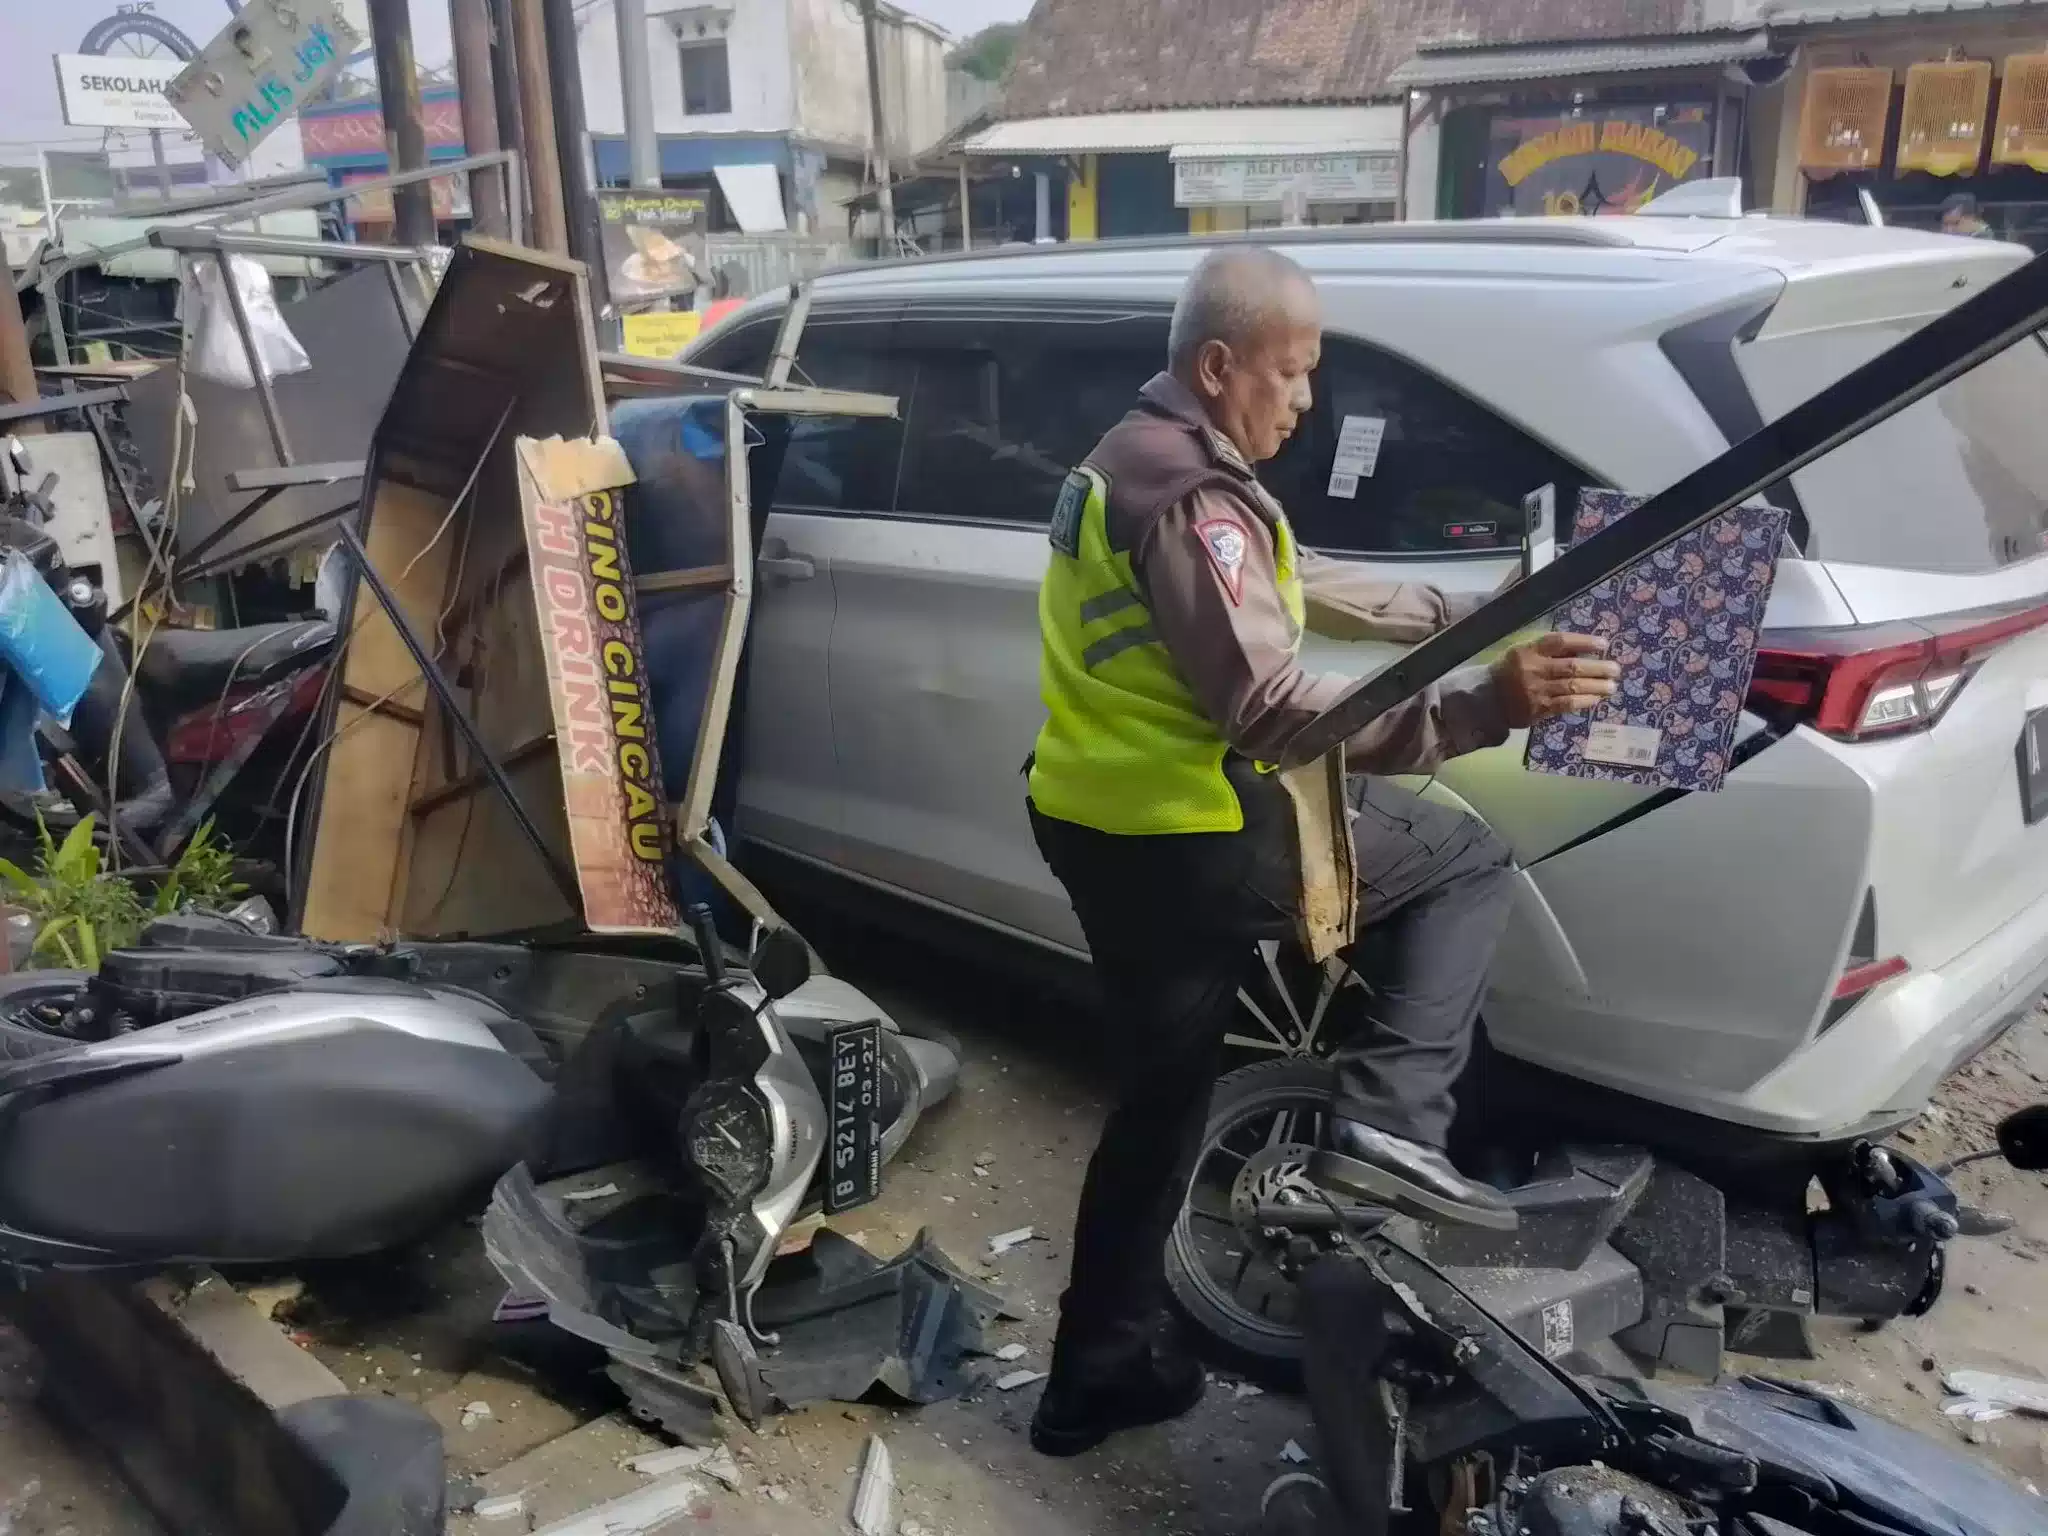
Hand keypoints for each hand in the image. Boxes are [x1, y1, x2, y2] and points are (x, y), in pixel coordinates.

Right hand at [1493, 633, 1620, 727]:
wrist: (1486, 699)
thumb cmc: (1509, 671)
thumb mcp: (1522, 652)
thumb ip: (1548, 651)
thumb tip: (1583, 649)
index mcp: (1528, 650)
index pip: (1560, 642)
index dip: (1584, 642)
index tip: (1604, 645)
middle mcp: (1533, 669)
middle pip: (1572, 666)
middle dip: (1598, 668)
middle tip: (1615, 669)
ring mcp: (1536, 691)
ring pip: (1572, 687)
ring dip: (1596, 686)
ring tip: (1612, 686)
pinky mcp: (1538, 709)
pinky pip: (1566, 704)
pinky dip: (1584, 701)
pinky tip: (1596, 699)